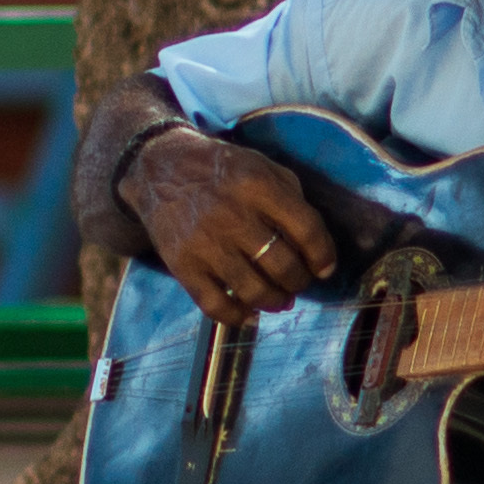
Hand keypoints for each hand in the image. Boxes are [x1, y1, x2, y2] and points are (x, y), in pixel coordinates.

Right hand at [129, 126, 347, 327]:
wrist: (158, 168)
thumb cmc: (219, 169)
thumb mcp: (261, 165)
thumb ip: (290, 197)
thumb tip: (312, 244)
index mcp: (258, 186)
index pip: (307, 230)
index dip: (323, 256)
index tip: (325, 269)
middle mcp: (233, 216)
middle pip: (283, 265)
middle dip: (299, 281)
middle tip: (297, 282)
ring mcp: (205, 244)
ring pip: (254, 291)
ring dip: (274, 301)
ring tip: (278, 300)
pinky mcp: (182, 264)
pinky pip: (215, 304)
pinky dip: (237, 317)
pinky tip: (249, 314)